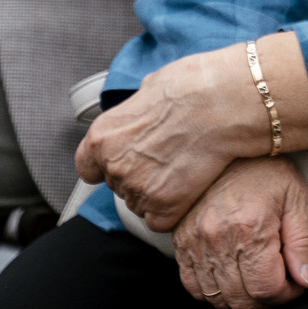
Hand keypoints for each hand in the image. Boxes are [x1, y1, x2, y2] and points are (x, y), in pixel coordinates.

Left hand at [75, 47, 257, 227]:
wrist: (221, 103)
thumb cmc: (190, 87)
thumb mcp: (148, 89)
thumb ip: (134, 112)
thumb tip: (140, 113)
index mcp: (102, 136)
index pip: (87, 168)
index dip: (104, 167)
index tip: (121, 163)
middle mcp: (113, 166)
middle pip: (118, 186)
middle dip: (139, 175)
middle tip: (168, 157)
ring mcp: (137, 189)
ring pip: (139, 204)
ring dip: (157, 193)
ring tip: (182, 168)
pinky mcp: (164, 207)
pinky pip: (159, 221)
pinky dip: (173, 210)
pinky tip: (188, 187)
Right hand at [171, 157, 307, 308]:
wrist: (225, 143)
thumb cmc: (267, 170)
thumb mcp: (297, 198)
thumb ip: (304, 242)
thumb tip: (306, 281)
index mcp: (250, 228)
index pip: (268, 289)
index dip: (288, 295)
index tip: (296, 283)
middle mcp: (217, 238)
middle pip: (242, 300)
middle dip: (267, 301)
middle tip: (279, 284)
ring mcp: (193, 241)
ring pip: (217, 298)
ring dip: (241, 299)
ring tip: (257, 280)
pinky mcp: (180, 241)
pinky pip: (193, 285)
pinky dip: (213, 291)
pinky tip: (232, 277)